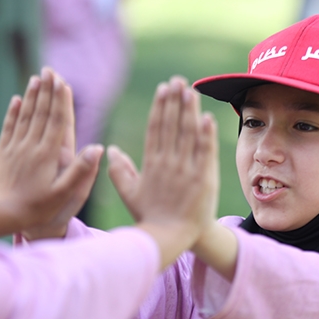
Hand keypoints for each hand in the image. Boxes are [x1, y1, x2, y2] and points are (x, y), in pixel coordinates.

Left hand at [0, 68, 102, 239]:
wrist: (6, 216)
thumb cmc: (40, 207)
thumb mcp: (65, 194)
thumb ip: (81, 171)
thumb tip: (98, 148)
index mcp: (48, 155)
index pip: (57, 121)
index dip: (60, 100)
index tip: (62, 82)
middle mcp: (31, 147)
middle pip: (41, 113)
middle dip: (46, 91)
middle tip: (49, 71)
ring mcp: (15, 149)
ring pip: (25, 117)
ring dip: (31, 97)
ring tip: (36, 78)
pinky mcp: (2, 154)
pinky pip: (8, 128)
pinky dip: (13, 113)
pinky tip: (16, 100)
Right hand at [108, 76, 218, 267]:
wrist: (171, 238)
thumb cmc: (151, 215)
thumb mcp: (130, 194)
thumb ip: (119, 171)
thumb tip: (110, 149)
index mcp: (151, 164)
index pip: (156, 129)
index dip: (160, 107)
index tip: (163, 89)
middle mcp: (168, 163)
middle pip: (172, 126)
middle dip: (175, 101)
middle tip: (178, 81)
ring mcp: (186, 171)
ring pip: (188, 135)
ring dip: (190, 111)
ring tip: (191, 91)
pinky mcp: (203, 179)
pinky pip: (205, 153)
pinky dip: (206, 135)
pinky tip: (207, 117)